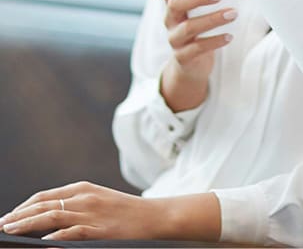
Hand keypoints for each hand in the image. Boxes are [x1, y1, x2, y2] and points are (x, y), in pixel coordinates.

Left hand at [0, 182, 220, 241]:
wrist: (157, 217)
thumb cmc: (129, 212)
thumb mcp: (102, 200)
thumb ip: (78, 204)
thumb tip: (51, 215)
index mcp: (85, 188)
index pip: (45, 196)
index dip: (23, 207)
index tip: (8, 217)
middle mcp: (85, 197)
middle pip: (42, 205)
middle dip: (17, 215)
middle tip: (0, 225)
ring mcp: (91, 213)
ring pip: (49, 217)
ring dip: (25, 224)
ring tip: (8, 230)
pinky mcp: (98, 230)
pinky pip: (68, 233)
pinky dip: (51, 238)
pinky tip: (39, 243)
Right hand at [156, 0, 237, 110]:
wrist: (192, 63)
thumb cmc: (201, 26)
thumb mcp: (208, 9)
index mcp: (173, 3)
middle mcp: (170, 19)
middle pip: (175, 5)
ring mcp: (175, 38)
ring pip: (188, 27)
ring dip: (212, 19)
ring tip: (232, 14)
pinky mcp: (183, 56)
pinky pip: (197, 48)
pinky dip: (215, 41)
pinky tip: (229, 36)